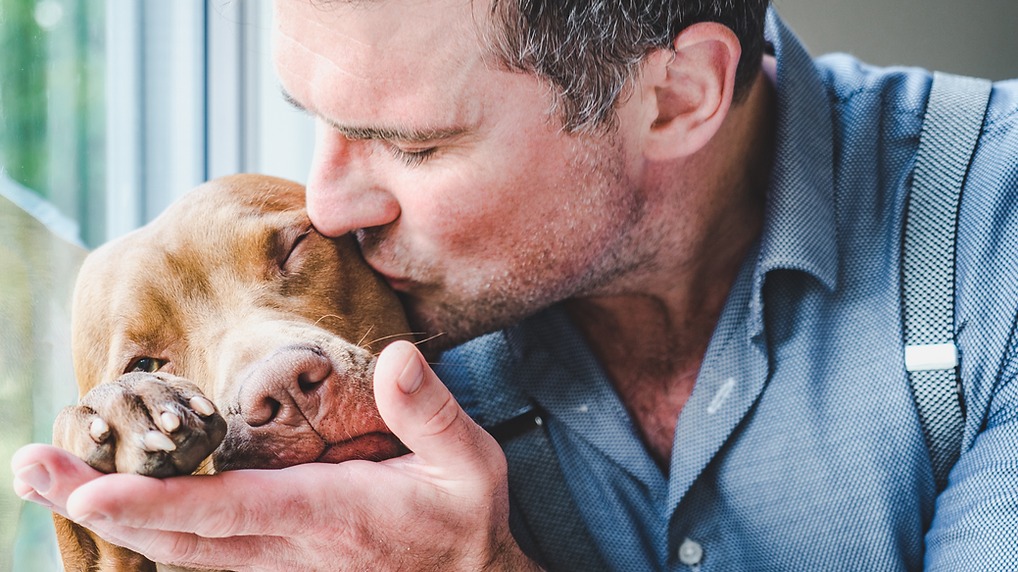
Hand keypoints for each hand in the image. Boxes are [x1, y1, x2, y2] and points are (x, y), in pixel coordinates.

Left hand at [11, 341, 541, 570]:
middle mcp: (287, 548)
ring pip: (177, 552)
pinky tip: (112, 506)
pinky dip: (146, 532)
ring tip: (50, 478)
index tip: (93, 489)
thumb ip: (430, 412)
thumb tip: (395, 356)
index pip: (229, 511)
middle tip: (33, 466)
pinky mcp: (276, 564)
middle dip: (98, 504)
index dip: (159, 502)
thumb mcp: (470, 463)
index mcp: (330, 515)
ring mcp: (277, 564)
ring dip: (110, 517)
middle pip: (176, 538)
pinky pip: (197, 555)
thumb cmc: (464, 518)